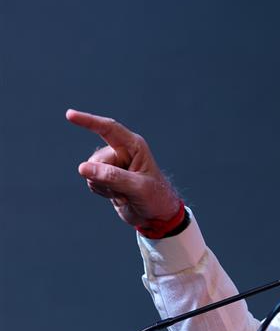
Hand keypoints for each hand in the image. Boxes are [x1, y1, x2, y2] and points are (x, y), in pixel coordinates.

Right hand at [66, 109, 180, 226]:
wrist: (158, 215)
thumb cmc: (156, 197)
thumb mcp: (136, 187)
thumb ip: (111, 177)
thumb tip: (83, 168)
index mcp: (134, 146)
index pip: (108, 129)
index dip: (89, 121)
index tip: (70, 115)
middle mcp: (122, 152)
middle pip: (96, 159)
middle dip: (104, 177)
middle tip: (125, 190)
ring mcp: (113, 164)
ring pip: (90, 171)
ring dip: (104, 187)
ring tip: (125, 194)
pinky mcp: (107, 177)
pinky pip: (92, 181)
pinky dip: (102, 192)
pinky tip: (119, 196)